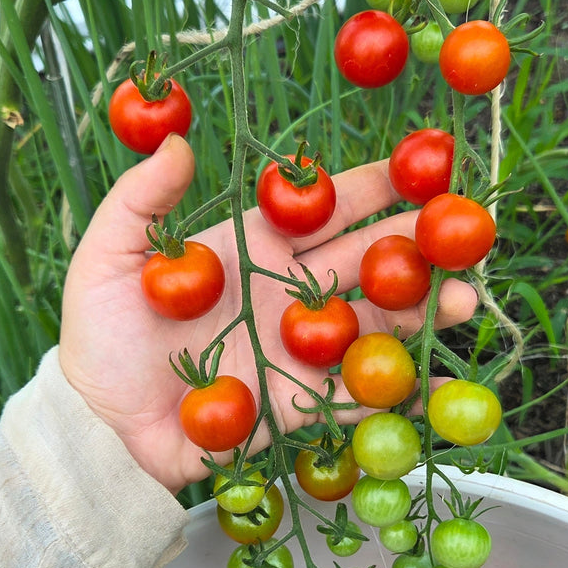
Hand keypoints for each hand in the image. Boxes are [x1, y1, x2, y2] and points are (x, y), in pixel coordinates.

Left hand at [59, 136, 477, 492]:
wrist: (101, 424)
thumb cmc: (102, 336)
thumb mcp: (108, 258)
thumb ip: (142, 202)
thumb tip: (180, 143)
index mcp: (254, 247)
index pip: (324, 207)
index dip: (372, 185)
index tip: (419, 164)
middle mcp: (290, 293)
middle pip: (366, 260)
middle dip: (418, 244)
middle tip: (466, 229)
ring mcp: (302, 349)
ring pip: (375, 322)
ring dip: (423, 311)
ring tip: (463, 297)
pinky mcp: (303, 404)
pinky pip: (361, 396)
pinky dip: (403, 394)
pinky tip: (444, 384)